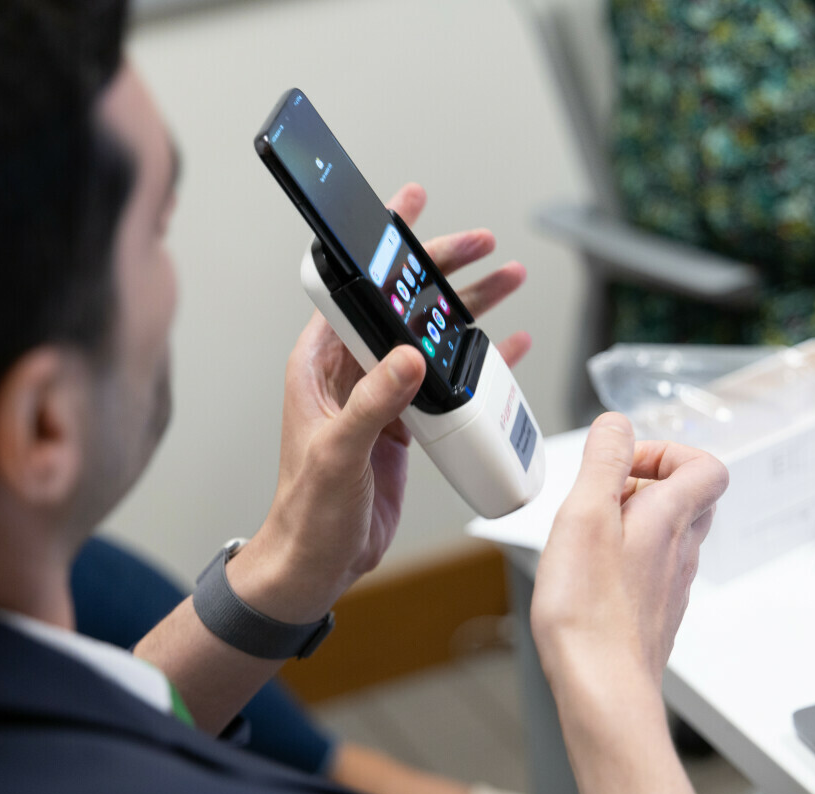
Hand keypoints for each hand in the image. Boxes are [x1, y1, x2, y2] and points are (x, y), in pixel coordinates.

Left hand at [230, 184, 530, 621]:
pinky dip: (477, 362)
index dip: (381, 246)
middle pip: (401, 304)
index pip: (352, 288)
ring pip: (428, 336)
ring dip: (466, 310)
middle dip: (440, 270)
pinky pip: (445, 380)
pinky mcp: (404, 423)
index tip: (406, 208)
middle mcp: (350, 372)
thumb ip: (371, 405)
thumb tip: (409, 358)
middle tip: (481, 245)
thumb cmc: (306, 513)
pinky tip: (507, 345)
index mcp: (320, 365)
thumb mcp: (337, 454)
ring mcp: (380, 395)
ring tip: (507, 281)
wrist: (317, 565)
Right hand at [531, 413, 728, 691]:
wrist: (601, 688)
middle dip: (647, 482)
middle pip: (690, 497)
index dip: (667, 450)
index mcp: (671, 519)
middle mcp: (680, 551)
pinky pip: (651, 568)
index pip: (706, 466)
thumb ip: (604, 461)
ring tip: (588, 531)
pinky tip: (589, 573)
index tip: (624, 462)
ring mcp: (670, 585)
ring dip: (632, 519)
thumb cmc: (590, 612)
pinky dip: (624, 556)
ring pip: (669, 534)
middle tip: (607, 491)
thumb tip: (617, 425)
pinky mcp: (652, 612)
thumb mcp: (585, 514)